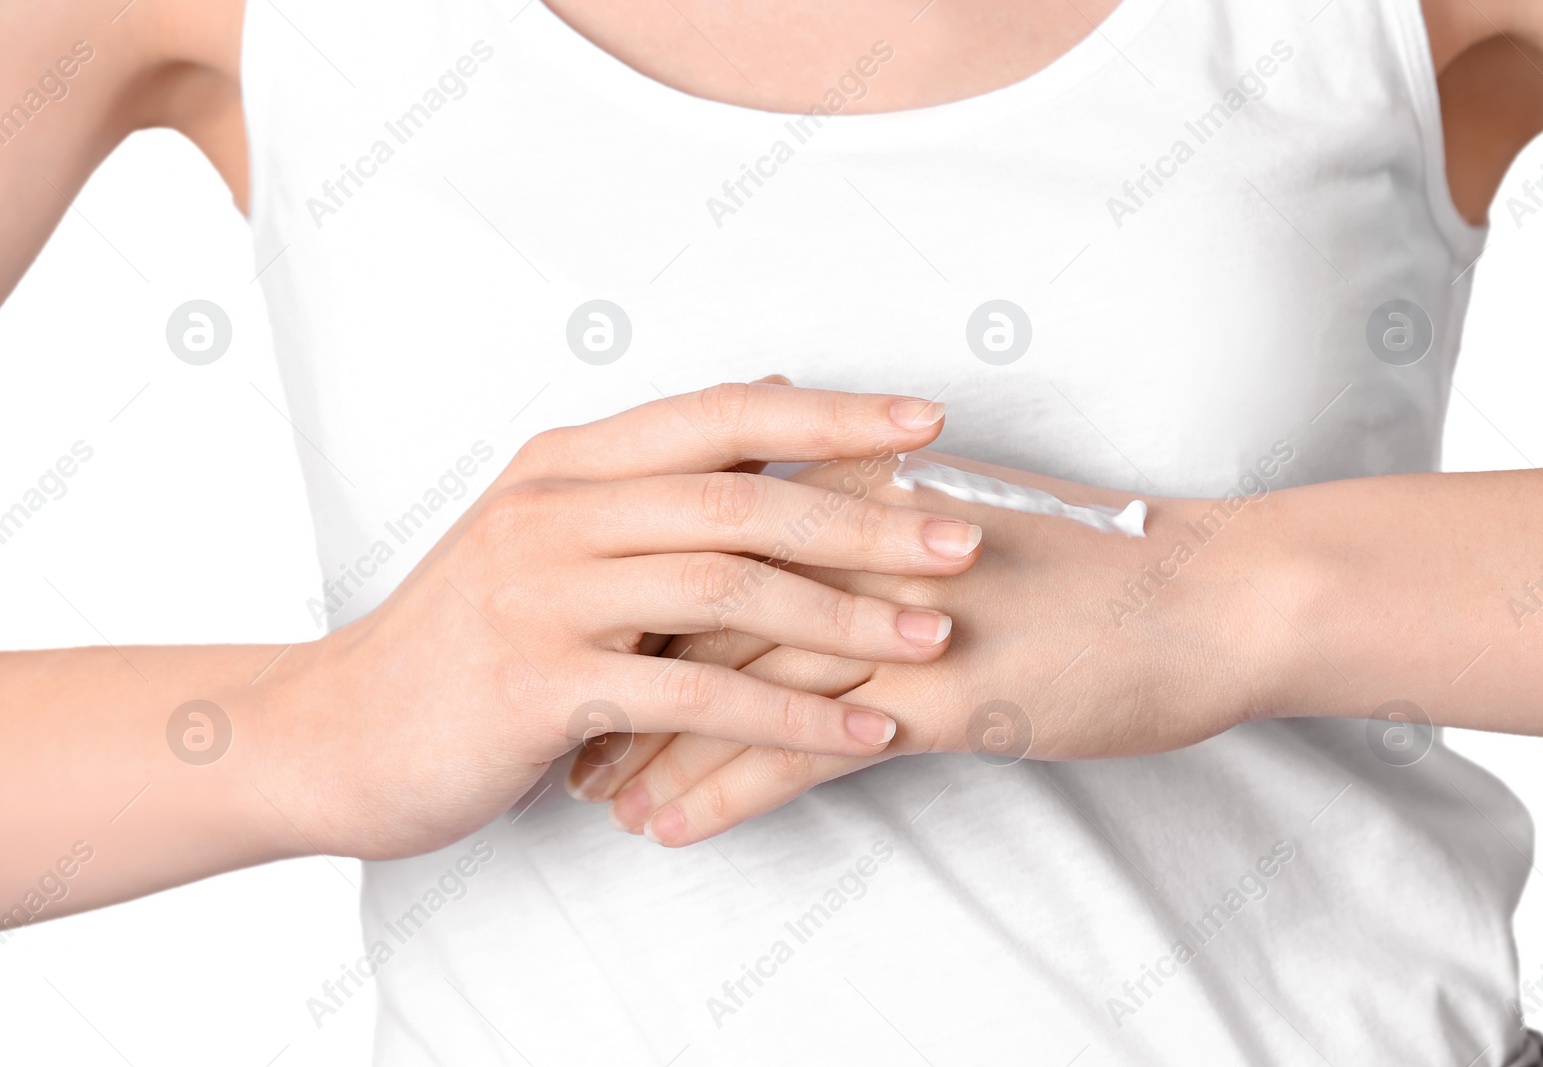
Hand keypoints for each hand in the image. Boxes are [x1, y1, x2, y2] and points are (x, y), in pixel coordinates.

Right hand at [254, 385, 984, 859]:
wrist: (335, 731)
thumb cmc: (462, 637)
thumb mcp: (546, 532)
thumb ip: (651, 480)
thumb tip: (774, 407)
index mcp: (569, 463)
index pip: (724, 415)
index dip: (833, 417)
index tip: (928, 424)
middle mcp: (558, 509)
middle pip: (745, 500)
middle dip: (867, 519)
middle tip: (963, 540)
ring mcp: (545, 594)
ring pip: (729, 590)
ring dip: (845, 618)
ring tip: (935, 640)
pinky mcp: (542, 685)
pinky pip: (696, 699)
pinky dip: (791, 719)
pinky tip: (861, 736)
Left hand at [570, 451, 1280, 844]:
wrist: (1217, 596)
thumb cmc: (1105, 567)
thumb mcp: (979, 529)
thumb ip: (886, 531)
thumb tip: (820, 549)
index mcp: (866, 498)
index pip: (718, 546)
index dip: (640, 603)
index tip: (587, 645)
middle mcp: (862, 549)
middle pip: (701, 615)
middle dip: (622, 679)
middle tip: (559, 728)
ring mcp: (898, 619)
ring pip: (733, 685)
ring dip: (654, 745)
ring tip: (592, 793)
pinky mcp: (940, 694)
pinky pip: (803, 750)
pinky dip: (725, 789)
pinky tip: (671, 826)